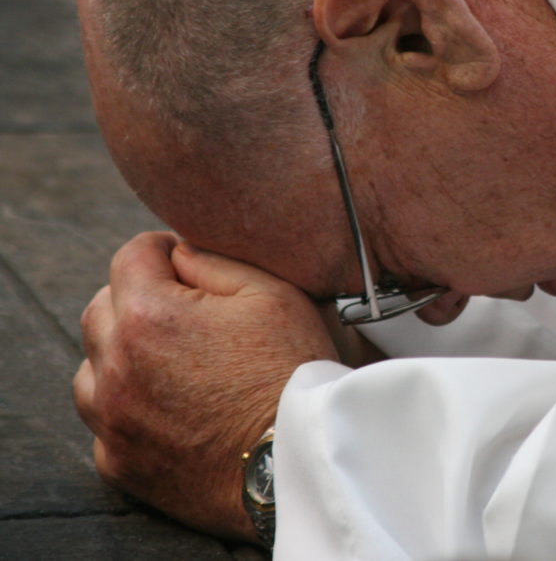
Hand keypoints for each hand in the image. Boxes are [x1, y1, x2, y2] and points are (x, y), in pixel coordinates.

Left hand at [73, 232, 338, 540]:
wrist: (301, 461)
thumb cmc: (293, 372)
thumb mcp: (273, 293)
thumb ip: (214, 259)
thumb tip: (179, 254)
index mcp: (149, 315)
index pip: (132, 256)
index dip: (164, 251)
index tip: (188, 264)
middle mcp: (115, 367)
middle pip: (102, 308)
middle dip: (139, 300)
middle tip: (189, 315)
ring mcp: (112, 421)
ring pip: (93, 368)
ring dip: (123, 357)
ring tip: (175, 364)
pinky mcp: (120, 464)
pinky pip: (106, 423)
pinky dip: (130, 410)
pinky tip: (173, 409)